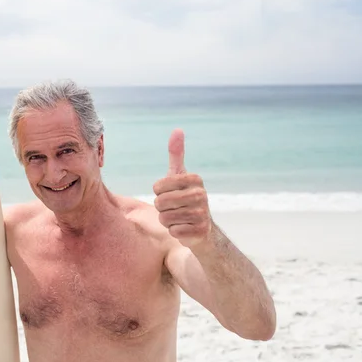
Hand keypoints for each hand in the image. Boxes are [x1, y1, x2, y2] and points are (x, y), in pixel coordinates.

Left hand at [153, 129, 212, 248]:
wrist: (203, 229)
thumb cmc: (186, 198)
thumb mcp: (180, 176)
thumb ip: (176, 154)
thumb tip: (177, 129)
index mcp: (194, 179)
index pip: (158, 187)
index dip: (159, 193)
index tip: (171, 194)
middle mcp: (201, 195)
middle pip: (160, 203)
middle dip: (162, 208)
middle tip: (174, 208)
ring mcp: (202, 214)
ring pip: (164, 218)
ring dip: (167, 221)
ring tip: (179, 218)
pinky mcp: (199, 232)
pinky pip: (172, 231)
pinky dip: (174, 232)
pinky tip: (184, 229)